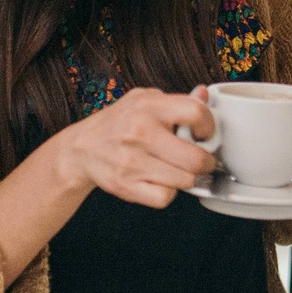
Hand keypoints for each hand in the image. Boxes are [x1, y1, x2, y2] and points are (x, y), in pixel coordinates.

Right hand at [51, 87, 218, 209]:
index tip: (205, 134)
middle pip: (196, 158)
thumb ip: (176, 100)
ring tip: (177, 170)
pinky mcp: (126, 185)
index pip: (196, 113)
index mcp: (148, 106)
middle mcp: (140, 132)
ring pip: (185, 181)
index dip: (209, 127)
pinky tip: (160, 181)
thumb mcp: (143, 101)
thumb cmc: (118, 124)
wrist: (82, 148)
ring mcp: (132, 161)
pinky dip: (167, 192)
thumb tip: (204, 95)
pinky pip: (165, 197)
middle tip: (201, 161)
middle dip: (205, 162)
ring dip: (186, 178)